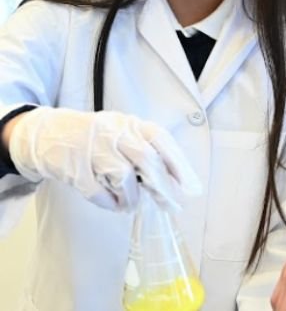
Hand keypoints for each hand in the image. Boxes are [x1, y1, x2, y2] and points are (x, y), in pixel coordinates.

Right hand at [8, 107, 200, 211]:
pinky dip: (109, 202)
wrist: (48, 133)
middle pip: (146, 159)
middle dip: (163, 186)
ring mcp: (92, 149)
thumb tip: (173, 180)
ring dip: (132, 197)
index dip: (179, 164)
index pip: (161, 140)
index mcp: (131, 124)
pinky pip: (97, 191)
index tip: (192, 186)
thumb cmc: (95, 137)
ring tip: (131, 205)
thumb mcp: (123, 134)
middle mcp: (114, 132)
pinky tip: (114, 204)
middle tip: (172, 205)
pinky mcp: (73, 168)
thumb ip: (146, 150)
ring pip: (123, 176)